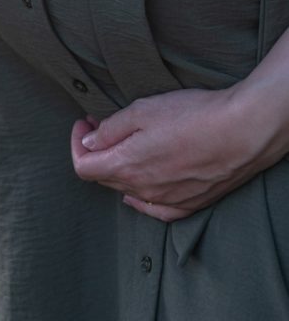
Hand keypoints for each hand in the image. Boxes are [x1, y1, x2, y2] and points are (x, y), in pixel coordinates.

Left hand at [70, 84, 281, 220]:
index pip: (83, 166)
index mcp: (126, 166)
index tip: (83, 124)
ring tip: (124, 146)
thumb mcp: (142, 111)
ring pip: (129, 191)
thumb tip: (89, 143)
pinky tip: (139, 193)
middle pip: (104, 178)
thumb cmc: (194, 116)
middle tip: (100, 127)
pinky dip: (142, 199)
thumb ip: (111, 130)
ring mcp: (168, 200)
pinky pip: (157, 209)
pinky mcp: (191, 203)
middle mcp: (143, 190)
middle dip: (97, 152)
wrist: (244, 131)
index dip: (77, 144)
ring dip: (119, 170)